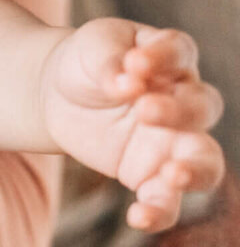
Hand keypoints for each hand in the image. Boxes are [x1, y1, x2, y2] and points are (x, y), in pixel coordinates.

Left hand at [42, 18, 225, 232]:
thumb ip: (110, 62)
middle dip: (179, 111)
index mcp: (169, 57)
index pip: (179, 52)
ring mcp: (172, 140)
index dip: (164, 57)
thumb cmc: (86, 60)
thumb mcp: (91, 47)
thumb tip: (126, 84)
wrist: (58, 92)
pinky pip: (166, 199)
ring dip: (194, 170)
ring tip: (173, 175)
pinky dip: (159, 211)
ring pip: (205, 161)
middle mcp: (182, 99)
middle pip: (202, 107)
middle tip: (144, 110)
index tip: (136, 62)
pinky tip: (138, 216)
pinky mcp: (150, 174)